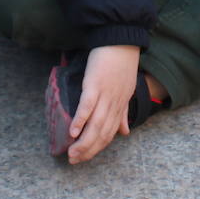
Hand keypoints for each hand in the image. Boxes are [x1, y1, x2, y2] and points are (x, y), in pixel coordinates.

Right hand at [66, 45, 139, 163]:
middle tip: (74, 160)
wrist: (121, 38)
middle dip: (88, 150)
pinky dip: (81, 120)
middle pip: (102, 134)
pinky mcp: (95, 84)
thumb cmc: (121, 62)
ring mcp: (105, 94)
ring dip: (83, 142)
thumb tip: (125, 133)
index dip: (97, 148)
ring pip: (95, 125)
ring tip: (72, 153)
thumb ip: (123, 111)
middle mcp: (114, 103)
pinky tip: (72, 132)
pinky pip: (88, 106)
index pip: (110, 134)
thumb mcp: (127, 89)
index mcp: (120, 105)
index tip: (85, 157)